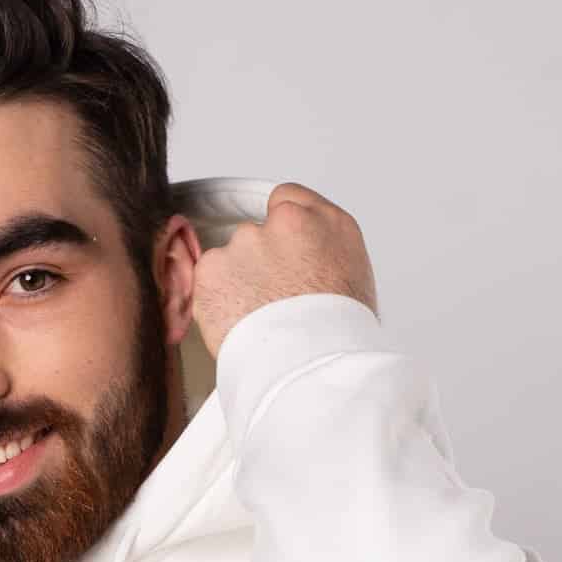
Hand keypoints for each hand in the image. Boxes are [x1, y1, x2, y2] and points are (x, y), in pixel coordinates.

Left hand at [190, 182, 377, 359]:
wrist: (308, 361)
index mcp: (327, 222)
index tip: (277, 251)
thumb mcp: (353, 280)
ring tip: (256, 320)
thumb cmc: (336, 334)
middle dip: (257, 263)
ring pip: (230, 259)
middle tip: (270, 301)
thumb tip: (308, 264)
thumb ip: (323, 255)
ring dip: (236, 283)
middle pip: (257, 233)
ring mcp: (247, 242)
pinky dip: (215, 302)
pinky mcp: (214, 267)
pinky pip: (207, 282)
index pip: (289, 200)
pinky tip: (237, 323)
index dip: (278, 231)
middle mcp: (286, 223)